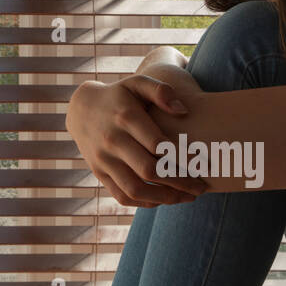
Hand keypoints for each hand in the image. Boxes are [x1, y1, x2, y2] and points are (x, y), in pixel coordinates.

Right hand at [66, 74, 207, 207]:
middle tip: (201, 186)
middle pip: (150, 170)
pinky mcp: (99, 174)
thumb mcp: (137, 83)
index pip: (159, 144)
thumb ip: (160, 91)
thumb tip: (183, 110)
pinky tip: (166, 199)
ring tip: (187, 197)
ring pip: (136, 189)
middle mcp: (112, 141)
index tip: (203, 164)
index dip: (183, 157)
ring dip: (165, 198)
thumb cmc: (120, 96)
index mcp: (126, 118)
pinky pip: (123, 196)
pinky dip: (146, 203)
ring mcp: (103, 160)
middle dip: (179, 182)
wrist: (82, 109)